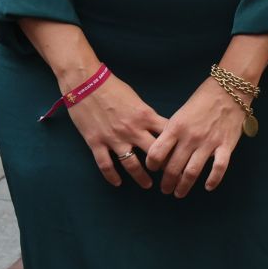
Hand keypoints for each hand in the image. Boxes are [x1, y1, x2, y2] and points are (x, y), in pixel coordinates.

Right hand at [63, 69, 167, 189]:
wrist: (85, 83)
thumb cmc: (113, 87)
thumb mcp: (137, 99)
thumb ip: (147, 115)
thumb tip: (158, 127)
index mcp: (145, 116)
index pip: (167, 135)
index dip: (176, 146)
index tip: (182, 156)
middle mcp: (132, 130)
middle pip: (153, 153)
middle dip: (163, 166)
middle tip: (169, 176)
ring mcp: (114, 138)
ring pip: (131, 164)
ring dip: (141, 177)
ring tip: (147, 185)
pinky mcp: (96, 143)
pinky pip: (106, 165)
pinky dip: (112, 176)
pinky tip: (117, 183)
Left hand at [144, 76, 247, 197]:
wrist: (230, 89)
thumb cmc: (202, 99)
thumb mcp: (181, 113)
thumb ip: (171, 132)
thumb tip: (163, 152)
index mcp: (176, 127)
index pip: (156, 154)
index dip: (152, 165)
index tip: (153, 169)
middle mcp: (190, 138)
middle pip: (172, 168)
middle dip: (166, 182)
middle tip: (165, 189)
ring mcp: (209, 143)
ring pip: (192, 172)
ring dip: (183, 186)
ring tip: (179, 193)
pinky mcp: (226, 145)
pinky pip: (218, 168)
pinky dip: (212, 180)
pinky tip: (207, 187)